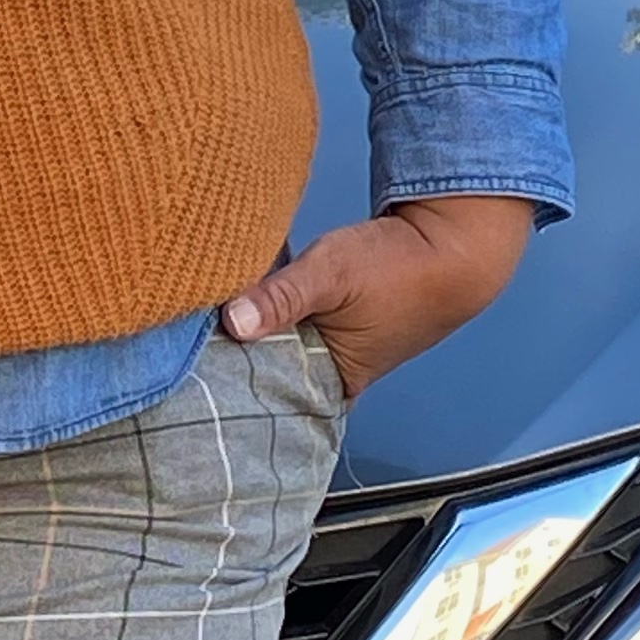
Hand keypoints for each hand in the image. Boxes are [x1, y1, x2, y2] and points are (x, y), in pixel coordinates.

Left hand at [219, 194, 536, 399]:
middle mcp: (329, 375)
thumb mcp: (332, 274)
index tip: (189, 366)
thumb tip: (234, 321)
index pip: (264, 396)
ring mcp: (331, 349)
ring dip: (249, 330)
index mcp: (333, 384)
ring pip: (273, 346)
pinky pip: (286, 325)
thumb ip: (281, 296)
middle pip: (263, 372)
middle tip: (183, 340)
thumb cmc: (402, 265)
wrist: (455, 243)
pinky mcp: (332, 324)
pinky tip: (241, 295)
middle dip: (231, 356)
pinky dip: (268, 311)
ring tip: (202, 319)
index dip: (227, 381)